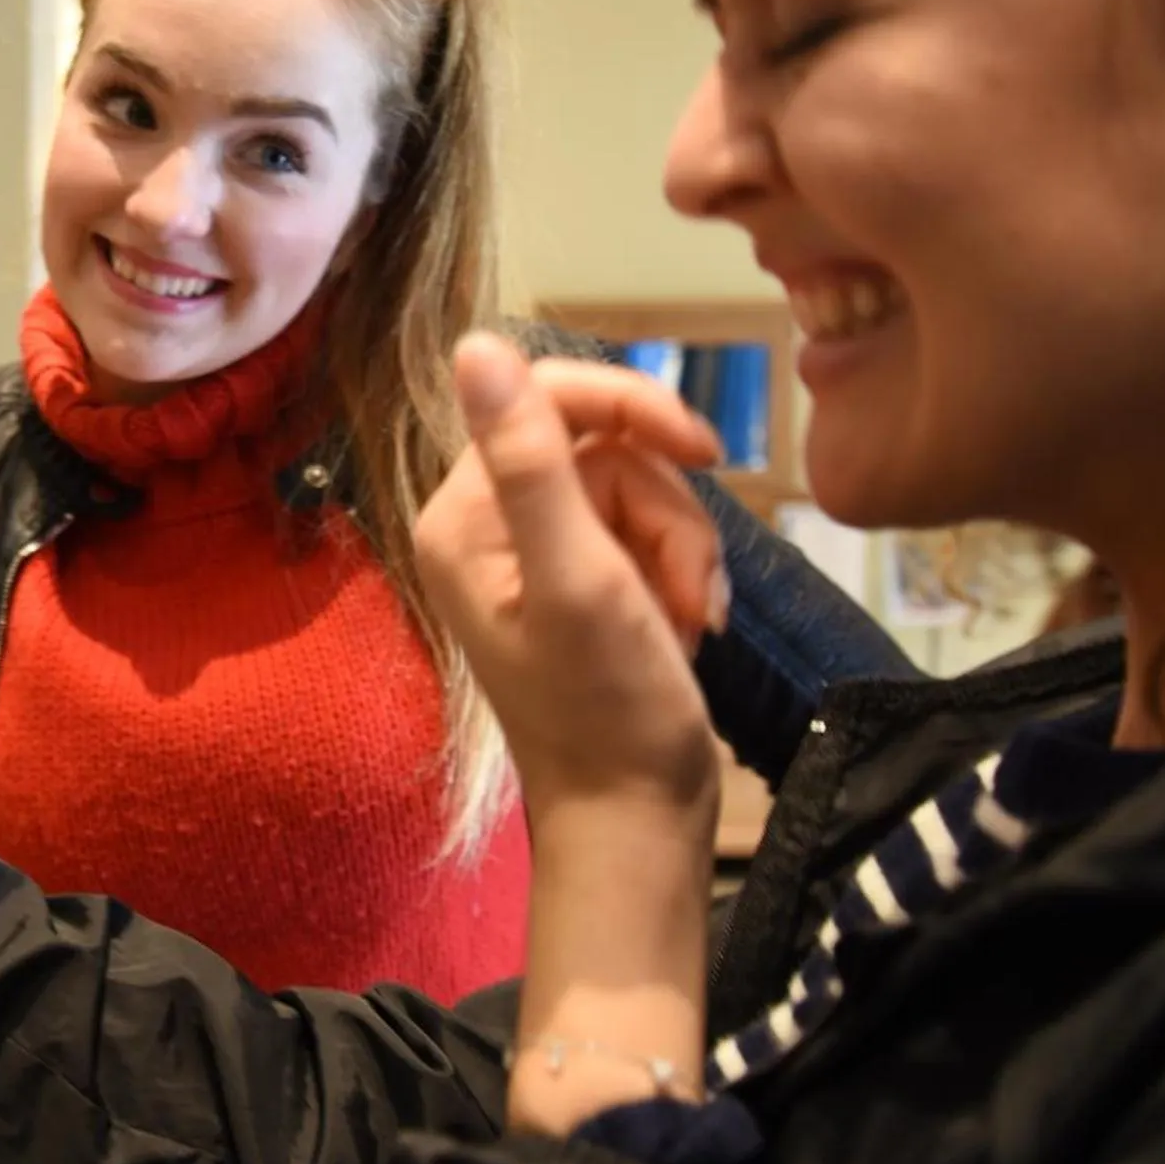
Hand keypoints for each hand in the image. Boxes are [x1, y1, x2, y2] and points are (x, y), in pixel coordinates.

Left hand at [418, 336, 725, 1134]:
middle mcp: (489, 527)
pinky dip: (685, 576)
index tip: (702, 451)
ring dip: (685, 553)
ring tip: (686, 623)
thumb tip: (474, 343)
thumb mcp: (578, 576)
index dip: (633, 408)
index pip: (549, 397)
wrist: (638, 821)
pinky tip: (689, 631)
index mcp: (462, 516)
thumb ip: (529, 460)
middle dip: (666, 512)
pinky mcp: (587, 585)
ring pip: (642, 490)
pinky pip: (653, 535)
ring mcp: (541, 557)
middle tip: (682, 591)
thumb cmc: (606, 709)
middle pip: (607, 446)